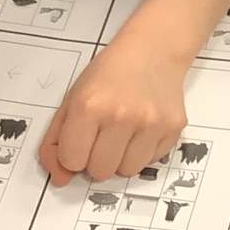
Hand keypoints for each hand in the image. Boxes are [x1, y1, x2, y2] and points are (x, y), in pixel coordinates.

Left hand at [38, 35, 189, 186]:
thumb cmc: (109, 74)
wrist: (154, 50)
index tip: (82, 137)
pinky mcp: (173, 128)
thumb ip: (56, 142)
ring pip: (127, 171)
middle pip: (100, 172)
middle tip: (103, 133)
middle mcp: (121, 116)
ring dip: (122, 158)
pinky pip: (151, 162)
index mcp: (89, 106)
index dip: (74, 152)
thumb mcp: (72, 100)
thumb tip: (60, 179)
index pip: (72, 161)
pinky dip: (144, 151)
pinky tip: (143, 127)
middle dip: (97, 158)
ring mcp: (151, 123)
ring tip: (124, 132)